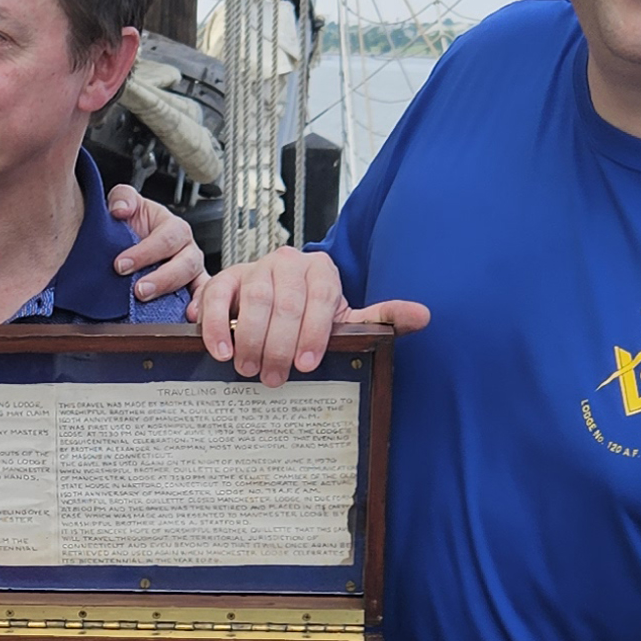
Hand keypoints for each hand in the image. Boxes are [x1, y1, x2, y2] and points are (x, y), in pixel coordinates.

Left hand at [102, 183, 206, 302]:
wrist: (132, 245)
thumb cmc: (133, 227)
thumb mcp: (125, 205)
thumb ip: (122, 198)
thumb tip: (120, 209)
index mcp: (174, 228)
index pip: (166, 238)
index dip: (144, 252)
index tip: (120, 265)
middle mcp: (187, 249)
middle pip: (185, 263)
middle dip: (161, 278)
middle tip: (139, 290)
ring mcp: (193, 272)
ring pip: (196, 281)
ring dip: (175, 293)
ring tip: (154, 303)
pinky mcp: (194, 291)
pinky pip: (203, 298)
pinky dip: (199, 307)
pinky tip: (189, 316)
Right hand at [190, 249, 428, 385]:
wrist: (274, 305)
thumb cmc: (312, 319)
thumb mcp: (349, 321)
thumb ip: (383, 319)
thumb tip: (424, 316)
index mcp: (323, 271)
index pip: (322, 298)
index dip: (314, 332)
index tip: (307, 364)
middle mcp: (289, 263)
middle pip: (285, 302)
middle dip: (279, 344)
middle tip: (273, 377)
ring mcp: (255, 268)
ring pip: (253, 299)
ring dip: (250, 338)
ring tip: (249, 369)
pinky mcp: (226, 278)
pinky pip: (217, 296)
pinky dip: (217, 325)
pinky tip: (222, 352)